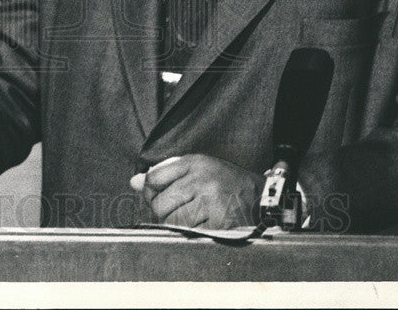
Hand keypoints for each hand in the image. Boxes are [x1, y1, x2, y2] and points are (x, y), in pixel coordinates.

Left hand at [129, 154, 262, 228]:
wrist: (262, 198)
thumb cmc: (225, 183)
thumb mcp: (198, 169)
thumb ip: (165, 174)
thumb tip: (134, 182)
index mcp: (195, 163)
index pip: (153, 178)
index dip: (149, 192)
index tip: (155, 196)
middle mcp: (202, 179)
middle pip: (159, 204)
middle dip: (162, 213)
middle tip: (176, 212)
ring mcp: (211, 201)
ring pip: (173, 222)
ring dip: (177, 226)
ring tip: (192, 219)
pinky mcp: (220, 222)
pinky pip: (191, 234)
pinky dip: (193, 234)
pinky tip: (203, 226)